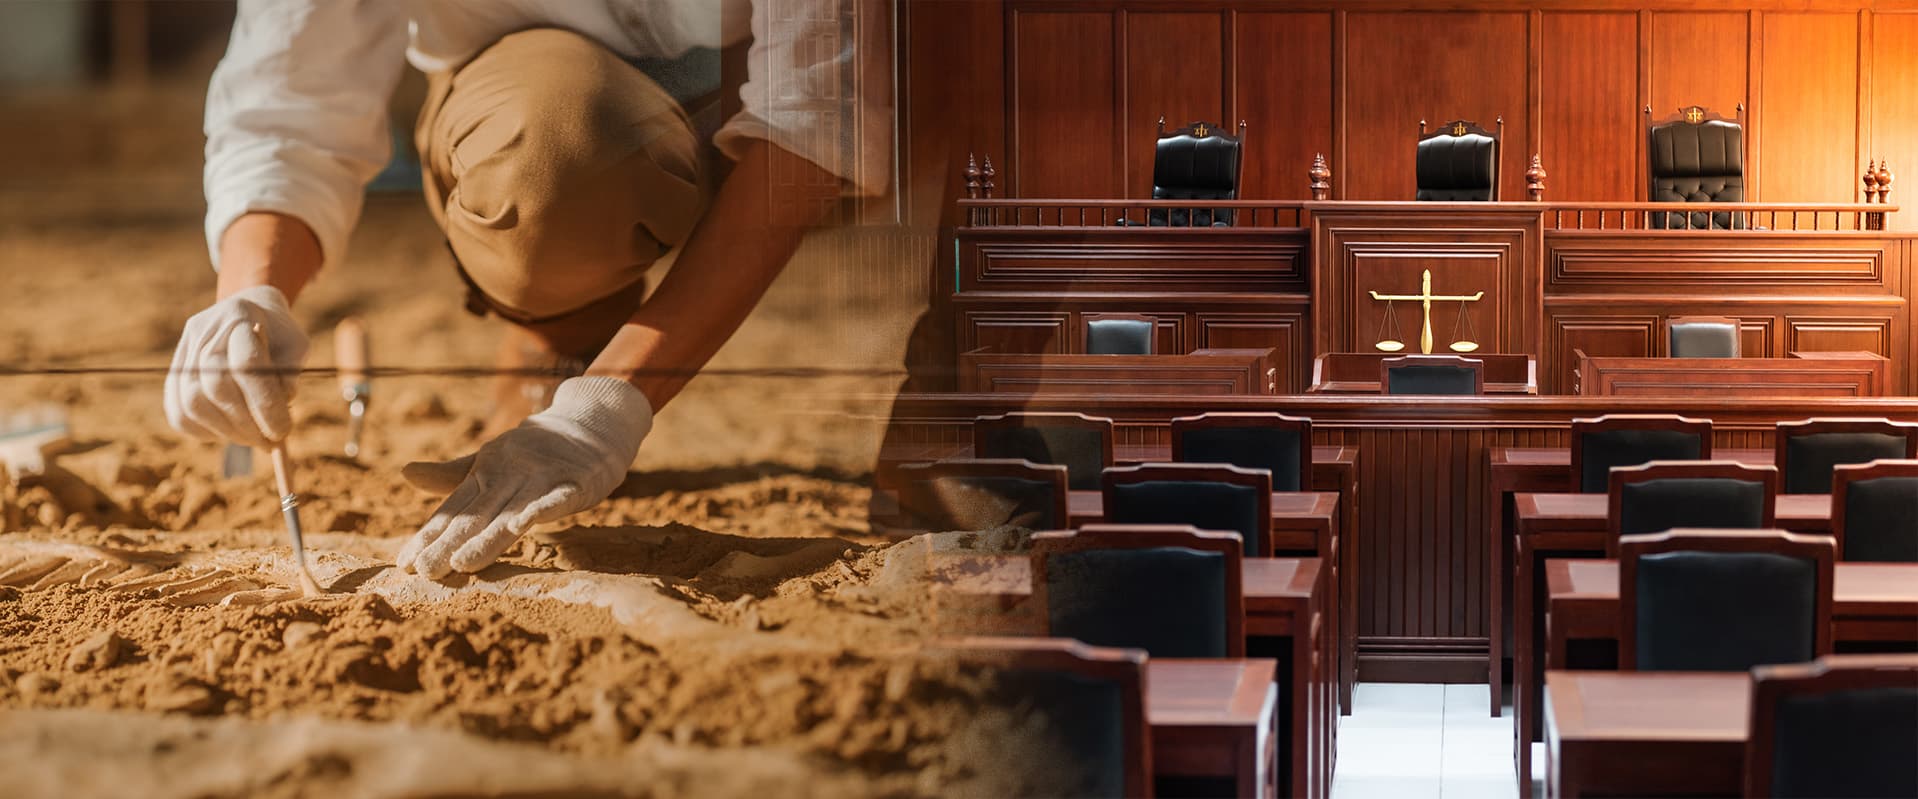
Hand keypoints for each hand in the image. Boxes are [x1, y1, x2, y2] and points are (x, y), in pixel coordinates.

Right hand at [164, 286, 308, 446]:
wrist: (250, 313)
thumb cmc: (279, 334)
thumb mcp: (296, 346)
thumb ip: (289, 375)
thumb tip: (279, 411)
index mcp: (239, 316)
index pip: (246, 365)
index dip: (265, 404)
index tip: (283, 431)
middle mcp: (204, 332)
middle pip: (216, 387)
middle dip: (246, 423)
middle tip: (270, 442)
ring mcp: (183, 352)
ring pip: (193, 403)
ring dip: (227, 432)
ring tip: (254, 439)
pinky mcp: (173, 374)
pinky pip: (179, 413)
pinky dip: (205, 432)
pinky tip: (230, 432)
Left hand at [396, 377, 651, 578]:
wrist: (590, 421)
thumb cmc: (536, 449)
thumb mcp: (491, 460)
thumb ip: (452, 475)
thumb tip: (404, 472)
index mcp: (486, 473)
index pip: (454, 510)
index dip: (430, 536)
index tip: (405, 563)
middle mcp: (508, 475)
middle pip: (477, 516)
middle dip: (450, 544)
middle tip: (425, 572)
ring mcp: (542, 478)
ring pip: (511, 513)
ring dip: (487, 538)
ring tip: (462, 563)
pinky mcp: (575, 481)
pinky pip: (557, 498)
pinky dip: (540, 510)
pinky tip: (521, 527)